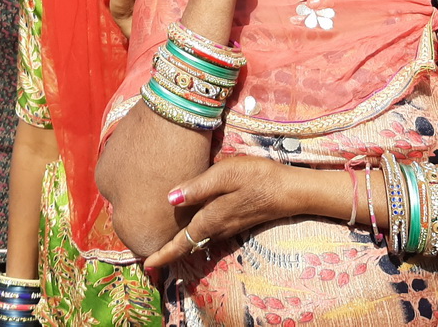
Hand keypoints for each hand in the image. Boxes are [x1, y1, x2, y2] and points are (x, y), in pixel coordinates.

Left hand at [144, 156, 298, 268]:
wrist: (291, 191)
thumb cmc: (258, 177)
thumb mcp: (226, 174)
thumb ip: (199, 186)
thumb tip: (170, 198)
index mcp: (212, 218)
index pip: (182, 241)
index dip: (163, 253)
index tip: (146, 264)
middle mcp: (218, 228)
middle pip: (188, 244)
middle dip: (169, 252)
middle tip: (148, 257)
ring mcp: (229, 227)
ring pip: (198, 241)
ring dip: (181, 245)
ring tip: (164, 245)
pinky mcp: (236, 221)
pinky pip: (208, 234)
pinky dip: (195, 237)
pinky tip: (191, 228)